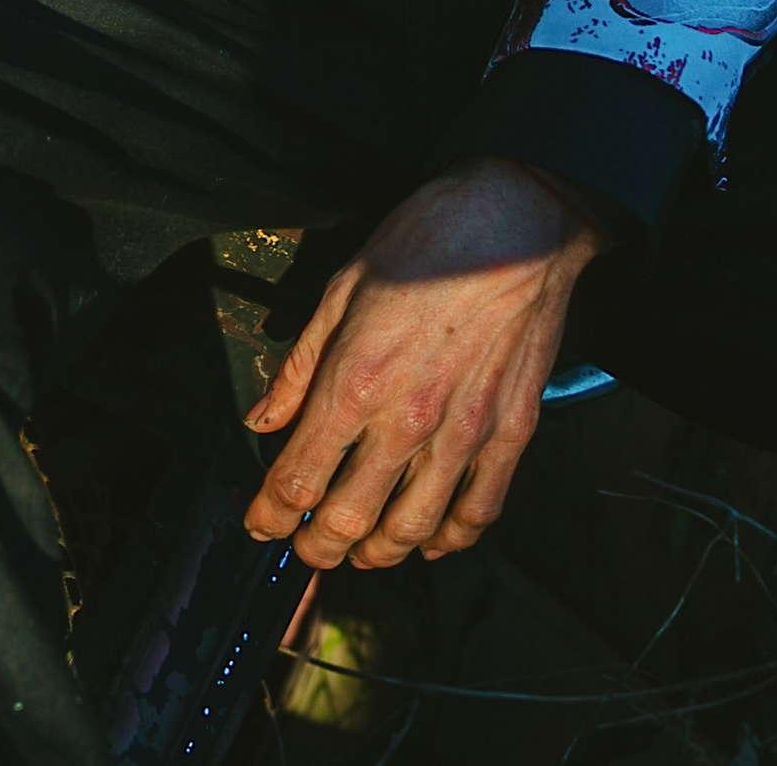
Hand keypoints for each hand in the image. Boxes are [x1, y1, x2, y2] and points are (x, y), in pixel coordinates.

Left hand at [241, 159, 601, 571]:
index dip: (269, 513)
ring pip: (411, 530)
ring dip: (376, 554)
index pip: (298, 477)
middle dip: (315, 547)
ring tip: (359, 553)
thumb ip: (299, 364)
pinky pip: (478, 512)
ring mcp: (462, 434)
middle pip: (347, 519)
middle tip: (304, 550)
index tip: (259, 523)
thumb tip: (261, 420)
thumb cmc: (423, 242)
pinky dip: (448, 540)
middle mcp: (405, 421)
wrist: (517, 223)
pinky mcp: (509, 434)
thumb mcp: (342, 288)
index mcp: (354, 380)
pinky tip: (430, 541)